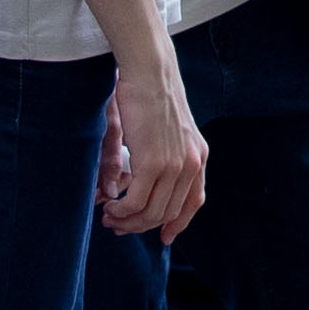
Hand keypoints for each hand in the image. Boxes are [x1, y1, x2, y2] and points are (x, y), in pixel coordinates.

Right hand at [99, 67, 209, 240]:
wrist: (150, 72)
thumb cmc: (152, 94)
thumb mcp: (167, 130)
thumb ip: (164, 157)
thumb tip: (142, 184)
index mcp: (199, 157)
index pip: (194, 202)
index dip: (178, 223)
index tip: (164, 237)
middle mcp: (191, 165)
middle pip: (168, 212)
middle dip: (141, 225)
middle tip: (119, 226)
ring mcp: (174, 166)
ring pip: (152, 212)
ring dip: (128, 221)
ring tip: (110, 218)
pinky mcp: (154, 164)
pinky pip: (137, 202)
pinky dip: (122, 210)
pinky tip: (110, 206)